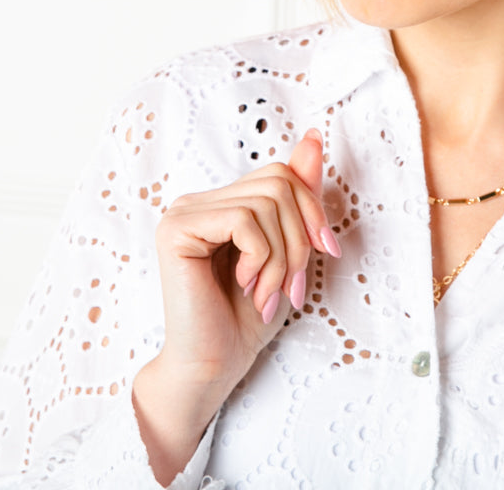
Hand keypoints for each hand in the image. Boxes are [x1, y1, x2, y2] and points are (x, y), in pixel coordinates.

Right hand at [132, 129, 340, 483]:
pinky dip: (261, 258)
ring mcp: (184, 212)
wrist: (214, 366)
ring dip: (282, 257)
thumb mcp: (288, 249)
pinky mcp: (176, 230)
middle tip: (294, 285)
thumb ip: (297, 194)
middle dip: (300, 236)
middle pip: (279, 183)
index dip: (312, 209)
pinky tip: (246, 286)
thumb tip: (314, 137)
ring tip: (269, 293)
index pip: (282, 174)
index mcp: (224, 202)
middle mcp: (200, 200)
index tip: (327, 251)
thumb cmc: (248, 315)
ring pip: (265, 203)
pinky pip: (243, 220)